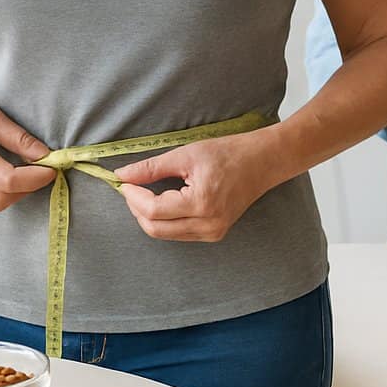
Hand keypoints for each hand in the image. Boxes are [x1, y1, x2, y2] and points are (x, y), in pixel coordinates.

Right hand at [0, 86, 55, 211]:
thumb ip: (19, 138)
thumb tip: (45, 155)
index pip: (9, 181)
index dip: (36, 178)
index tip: (53, 167)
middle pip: (0, 200)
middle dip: (27, 189)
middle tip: (44, 170)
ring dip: (15, 191)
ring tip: (30, 169)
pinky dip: (2, 188)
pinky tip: (11, 170)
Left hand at [117, 132, 277, 241]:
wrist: (264, 161)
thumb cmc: (229, 153)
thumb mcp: (187, 154)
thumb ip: (151, 168)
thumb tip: (122, 175)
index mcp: (201, 203)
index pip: (152, 210)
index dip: (132, 196)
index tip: (123, 181)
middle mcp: (207, 224)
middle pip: (154, 228)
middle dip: (136, 209)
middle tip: (131, 187)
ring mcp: (212, 232)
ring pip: (164, 234)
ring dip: (148, 216)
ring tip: (145, 193)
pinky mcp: (214, 234)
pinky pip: (178, 233)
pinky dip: (164, 220)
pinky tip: (163, 202)